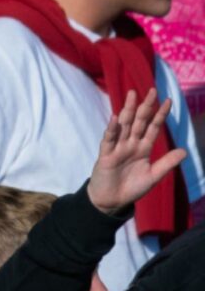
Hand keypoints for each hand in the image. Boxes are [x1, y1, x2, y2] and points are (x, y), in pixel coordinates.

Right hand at [87, 89, 185, 217]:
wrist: (112, 200)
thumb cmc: (131, 187)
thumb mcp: (153, 176)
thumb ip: (167, 163)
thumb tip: (184, 150)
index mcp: (142, 148)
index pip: (153, 128)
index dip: (160, 115)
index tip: (168, 100)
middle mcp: (130, 144)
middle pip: (139, 121)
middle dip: (145, 106)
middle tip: (152, 90)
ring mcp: (117, 148)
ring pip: (124, 125)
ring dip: (127, 110)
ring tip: (132, 95)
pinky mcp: (106, 155)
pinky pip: (109, 140)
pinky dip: (112, 129)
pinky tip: (116, 118)